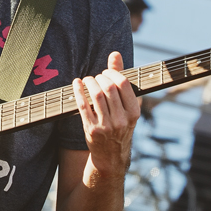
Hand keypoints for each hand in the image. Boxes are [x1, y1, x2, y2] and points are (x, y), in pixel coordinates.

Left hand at [72, 51, 138, 175]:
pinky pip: (83, 105)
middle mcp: (122, 120)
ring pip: (96, 95)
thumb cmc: (120, 125)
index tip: (106, 73)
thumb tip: (115, 54)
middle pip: (108, 88)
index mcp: (134, 112)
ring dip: (89, 82)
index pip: (123, 84)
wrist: (111, 156)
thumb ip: (121, 79)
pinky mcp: (92, 129)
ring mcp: (106, 126)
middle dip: (100, 77)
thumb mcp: (126, 107)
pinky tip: (77, 83)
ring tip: (88, 80)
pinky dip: (78, 91)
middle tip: (96, 78)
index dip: (112, 73)